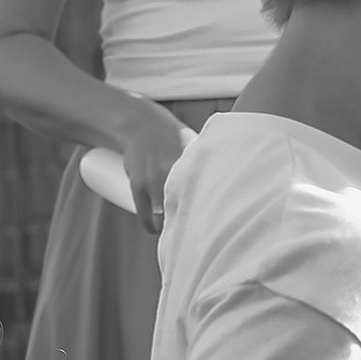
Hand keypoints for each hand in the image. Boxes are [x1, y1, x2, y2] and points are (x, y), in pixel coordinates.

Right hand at [113, 98, 197, 237]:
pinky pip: (143, 212)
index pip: (201, 194)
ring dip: (167, 227)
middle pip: (183, 209)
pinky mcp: (137, 184)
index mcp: (188, 163)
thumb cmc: (170, 133)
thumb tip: (222, 179)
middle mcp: (171, 172)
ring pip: (161, 215)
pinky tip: (153, 230)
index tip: (211, 225)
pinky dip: (149, 224)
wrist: (140, 124)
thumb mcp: (192, 144)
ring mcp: (152, 180)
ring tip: (173, 235)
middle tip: (193, 234)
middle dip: (188, 224)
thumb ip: (203, 162)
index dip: (207, 214)